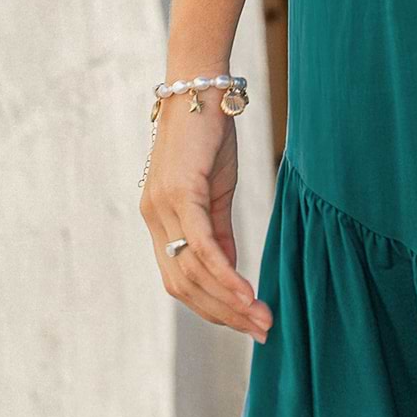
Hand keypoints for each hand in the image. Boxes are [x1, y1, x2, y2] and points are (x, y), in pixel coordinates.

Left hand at [140, 96, 272, 341]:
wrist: (201, 85)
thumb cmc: (209, 134)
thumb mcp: (216, 190)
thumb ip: (218, 231)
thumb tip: (230, 271)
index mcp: (160, 221)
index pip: (181, 280)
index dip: (213, 307)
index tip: (248, 323)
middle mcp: (154, 220)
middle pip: (184, 286)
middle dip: (223, 314)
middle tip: (261, 331)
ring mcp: (162, 208)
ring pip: (193, 272)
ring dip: (229, 302)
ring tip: (262, 318)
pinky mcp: (179, 194)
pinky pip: (200, 246)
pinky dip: (224, 275)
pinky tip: (247, 294)